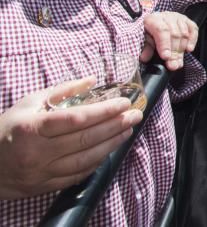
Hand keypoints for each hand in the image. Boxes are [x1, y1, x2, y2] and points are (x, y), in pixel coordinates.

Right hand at [0, 79, 141, 198]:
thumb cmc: (8, 129)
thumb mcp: (29, 103)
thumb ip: (61, 91)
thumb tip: (92, 80)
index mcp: (32, 128)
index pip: (76, 119)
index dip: (104, 111)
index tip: (123, 103)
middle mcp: (37, 152)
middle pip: (85, 139)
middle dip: (115, 126)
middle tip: (135, 115)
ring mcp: (41, 172)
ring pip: (85, 159)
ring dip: (111, 144)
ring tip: (128, 131)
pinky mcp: (45, 186)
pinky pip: (77, 175)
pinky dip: (96, 162)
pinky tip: (109, 150)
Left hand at [142, 12, 197, 70]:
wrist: (157, 23)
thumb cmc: (150, 32)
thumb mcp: (144, 40)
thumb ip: (146, 48)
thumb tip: (145, 57)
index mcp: (153, 19)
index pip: (161, 30)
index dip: (164, 45)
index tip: (166, 57)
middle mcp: (167, 16)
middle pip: (174, 34)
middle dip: (174, 52)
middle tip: (173, 65)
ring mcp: (179, 18)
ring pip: (184, 34)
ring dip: (181, 50)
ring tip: (178, 62)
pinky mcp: (188, 21)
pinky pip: (193, 30)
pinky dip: (193, 40)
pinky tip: (189, 49)